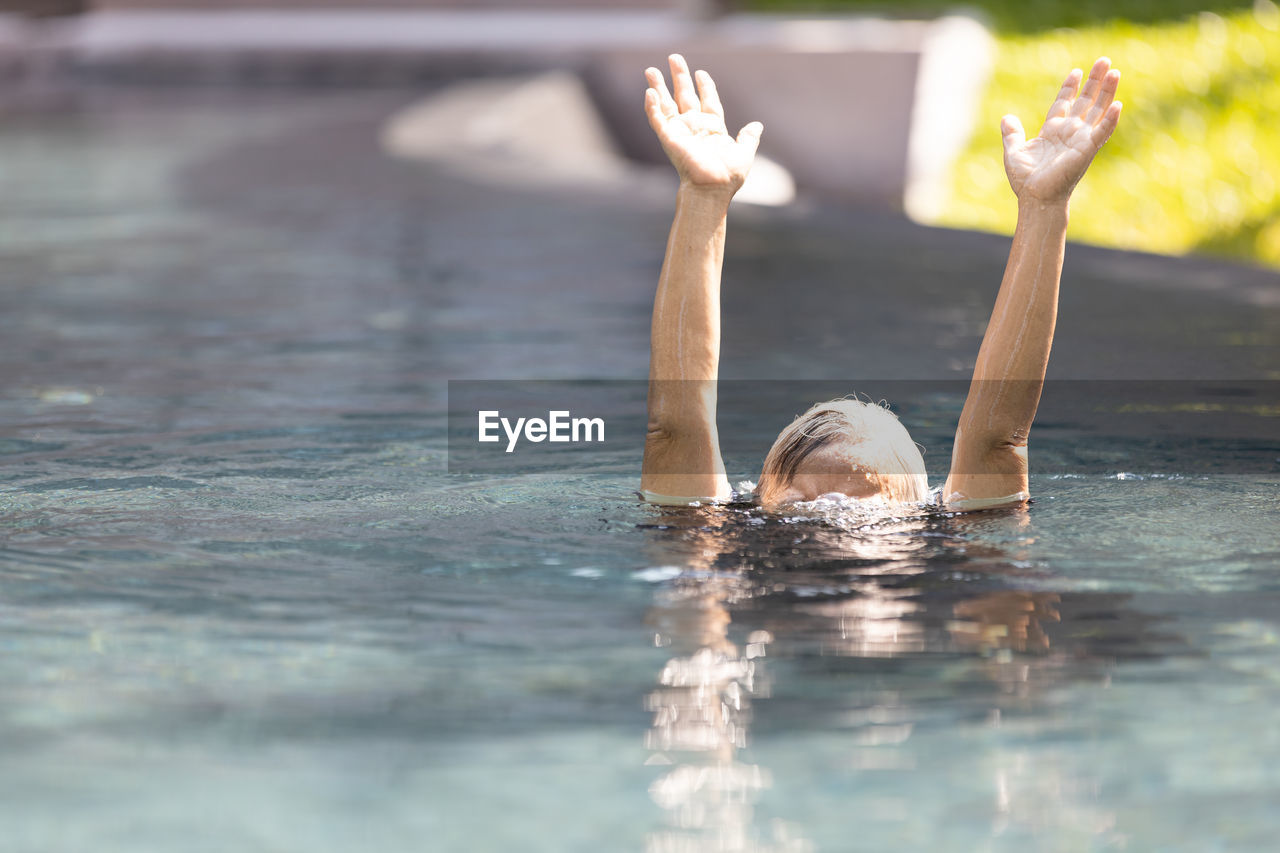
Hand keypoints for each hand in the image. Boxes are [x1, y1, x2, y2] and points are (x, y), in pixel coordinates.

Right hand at [644, 54, 762, 194]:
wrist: (712, 190)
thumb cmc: (728, 177)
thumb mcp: (744, 153)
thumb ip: (749, 138)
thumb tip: (757, 125)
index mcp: (713, 129)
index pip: (708, 101)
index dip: (705, 86)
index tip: (701, 73)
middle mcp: (695, 127)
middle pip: (685, 96)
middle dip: (679, 77)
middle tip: (674, 57)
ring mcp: (680, 132)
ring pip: (666, 104)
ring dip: (658, 86)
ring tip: (651, 69)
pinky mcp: (669, 138)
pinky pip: (657, 119)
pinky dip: (652, 106)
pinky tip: (649, 92)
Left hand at [1001, 57, 1121, 202]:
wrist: (1035, 199)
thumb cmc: (1026, 180)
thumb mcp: (1014, 152)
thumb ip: (1012, 134)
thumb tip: (1006, 118)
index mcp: (1053, 131)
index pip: (1064, 103)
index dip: (1070, 87)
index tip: (1076, 71)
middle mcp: (1069, 133)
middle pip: (1085, 101)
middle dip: (1094, 81)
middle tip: (1104, 60)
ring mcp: (1080, 140)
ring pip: (1097, 111)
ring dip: (1107, 92)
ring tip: (1115, 72)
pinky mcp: (1086, 150)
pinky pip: (1101, 133)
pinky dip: (1110, 120)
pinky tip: (1117, 104)